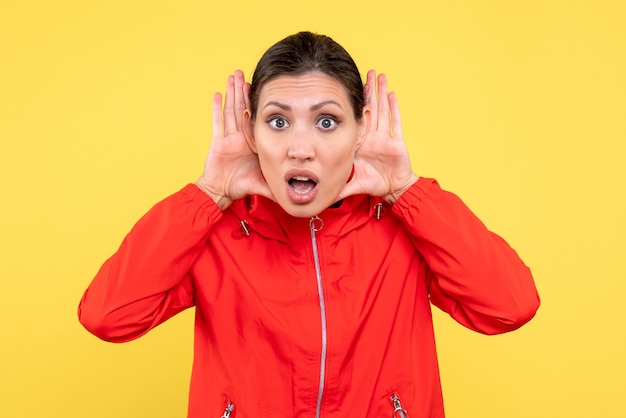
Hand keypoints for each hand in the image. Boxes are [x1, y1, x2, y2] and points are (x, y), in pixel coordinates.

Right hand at [195, 70, 272, 209]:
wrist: (222, 192)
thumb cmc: (242, 186)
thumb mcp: (265, 182)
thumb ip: (280, 184)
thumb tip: (298, 191)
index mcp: (252, 142)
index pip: (256, 119)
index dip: (257, 103)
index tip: (260, 87)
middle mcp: (241, 137)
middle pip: (242, 108)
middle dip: (243, 91)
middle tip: (243, 73)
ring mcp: (229, 138)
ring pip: (231, 111)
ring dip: (232, 93)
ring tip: (233, 76)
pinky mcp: (218, 142)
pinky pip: (217, 123)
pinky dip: (216, 109)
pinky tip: (218, 94)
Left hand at [338, 70, 417, 203]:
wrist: (393, 190)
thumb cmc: (374, 185)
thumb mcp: (352, 183)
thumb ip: (336, 187)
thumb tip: (318, 194)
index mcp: (360, 143)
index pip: (355, 120)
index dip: (353, 105)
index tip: (348, 89)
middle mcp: (372, 137)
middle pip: (369, 109)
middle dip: (368, 91)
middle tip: (366, 73)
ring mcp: (384, 138)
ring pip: (381, 111)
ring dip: (380, 93)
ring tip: (379, 76)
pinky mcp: (396, 143)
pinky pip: (395, 123)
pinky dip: (394, 109)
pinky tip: (392, 94)